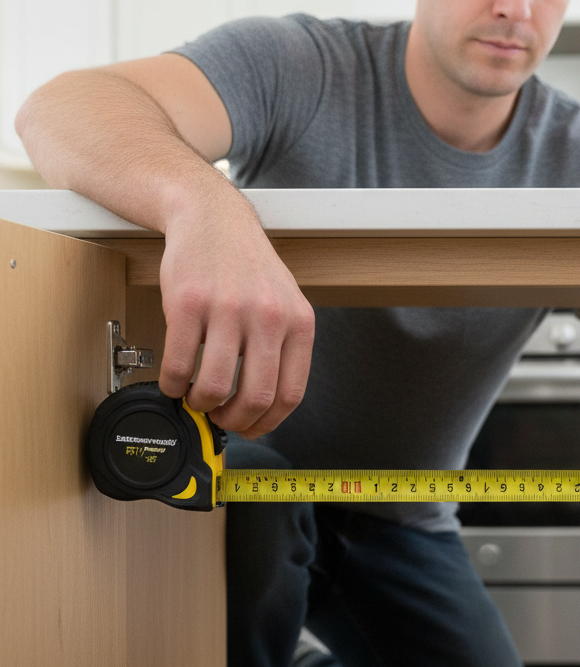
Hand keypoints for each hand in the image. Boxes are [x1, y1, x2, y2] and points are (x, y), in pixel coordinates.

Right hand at [158, 192, 315, 437]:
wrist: (213, 218)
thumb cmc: (248, 267)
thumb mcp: (285, 305)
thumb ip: (282, 349)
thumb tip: (265, 406)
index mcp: (298, 324)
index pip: (290, 394)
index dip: (268, 422)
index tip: (252, 428)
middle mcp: (268, 317)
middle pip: (256, 396)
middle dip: (236, 420)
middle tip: (221, 418)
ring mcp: (228, 309)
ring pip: (216, 385)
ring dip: (202, 404)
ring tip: (197, 399)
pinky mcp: (189, 303)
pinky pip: (180, 362)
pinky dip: (174, 384)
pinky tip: (175, 381)